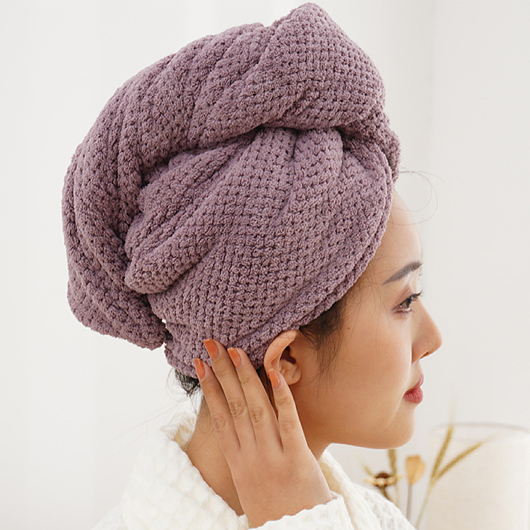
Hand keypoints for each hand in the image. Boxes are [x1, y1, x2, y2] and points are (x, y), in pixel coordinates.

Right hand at [194, 340, 332, 527]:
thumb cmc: (275, 512)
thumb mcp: (250, 484)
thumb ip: (245, 455)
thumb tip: (240, 427)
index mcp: (237, 462)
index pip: (219, 417)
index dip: (209, 387)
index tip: (201, 363)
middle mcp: (249, 457)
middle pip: (233, 405)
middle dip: (221, 372)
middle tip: (211, 343)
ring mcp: (272, 457)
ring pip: (255, 408)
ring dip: (244, 376)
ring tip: (235, 350)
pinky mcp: (297, 460)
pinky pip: (288, 421)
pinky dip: (281, 395)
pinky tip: (274, 372)